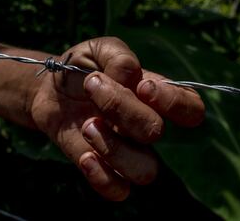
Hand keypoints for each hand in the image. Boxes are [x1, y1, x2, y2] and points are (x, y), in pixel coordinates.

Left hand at [30, 37, 204, 200]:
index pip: (191, 108)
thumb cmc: (80, 67)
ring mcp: (125, 150)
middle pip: (155, 132)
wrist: (48, 89)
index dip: (174, 101)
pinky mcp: (101, 168)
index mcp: (152, 95)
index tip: (142, 86)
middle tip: (92, 86)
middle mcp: (143, 125)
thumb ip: (118, 55)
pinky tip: (85, 156)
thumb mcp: (97, 48)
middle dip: (122, 108)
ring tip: (87, 125)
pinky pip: (118, 190)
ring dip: (114, 148)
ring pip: (146, 171)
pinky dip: (102, 177)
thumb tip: (131, 75)